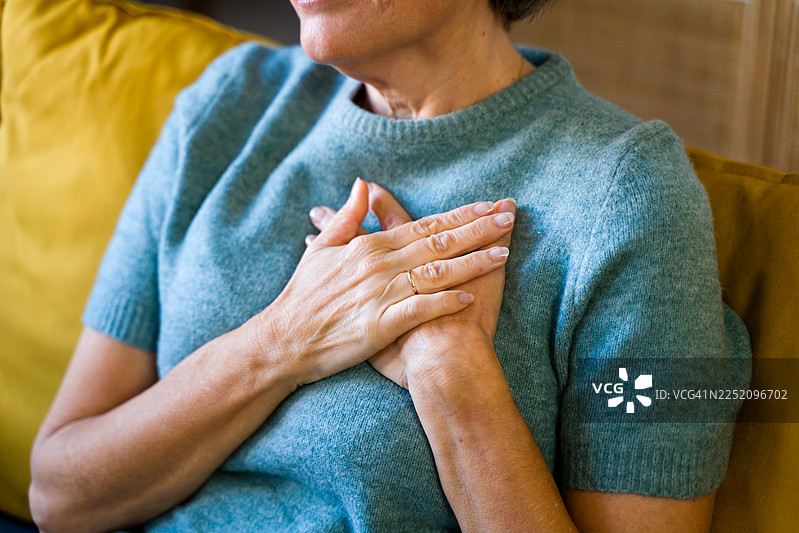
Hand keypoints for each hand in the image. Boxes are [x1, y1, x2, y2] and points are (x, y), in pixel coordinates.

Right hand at [261, 178, 514, 386]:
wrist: (284, 340)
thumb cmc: (303, 295)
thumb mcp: (321, 249)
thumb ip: (347, 216)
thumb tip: (364, 184)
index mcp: (369, 247)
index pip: (424, 225)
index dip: (460, 215)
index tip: (489, 205)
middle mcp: (379, 266)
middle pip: (438, 243)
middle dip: (477, 230)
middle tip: (509, 218)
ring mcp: (380, 296)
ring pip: (435, 274)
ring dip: (471, 263)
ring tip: (503, 252)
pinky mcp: (379, 326)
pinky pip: (419, 311)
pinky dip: (444, 303)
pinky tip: (470, 296)